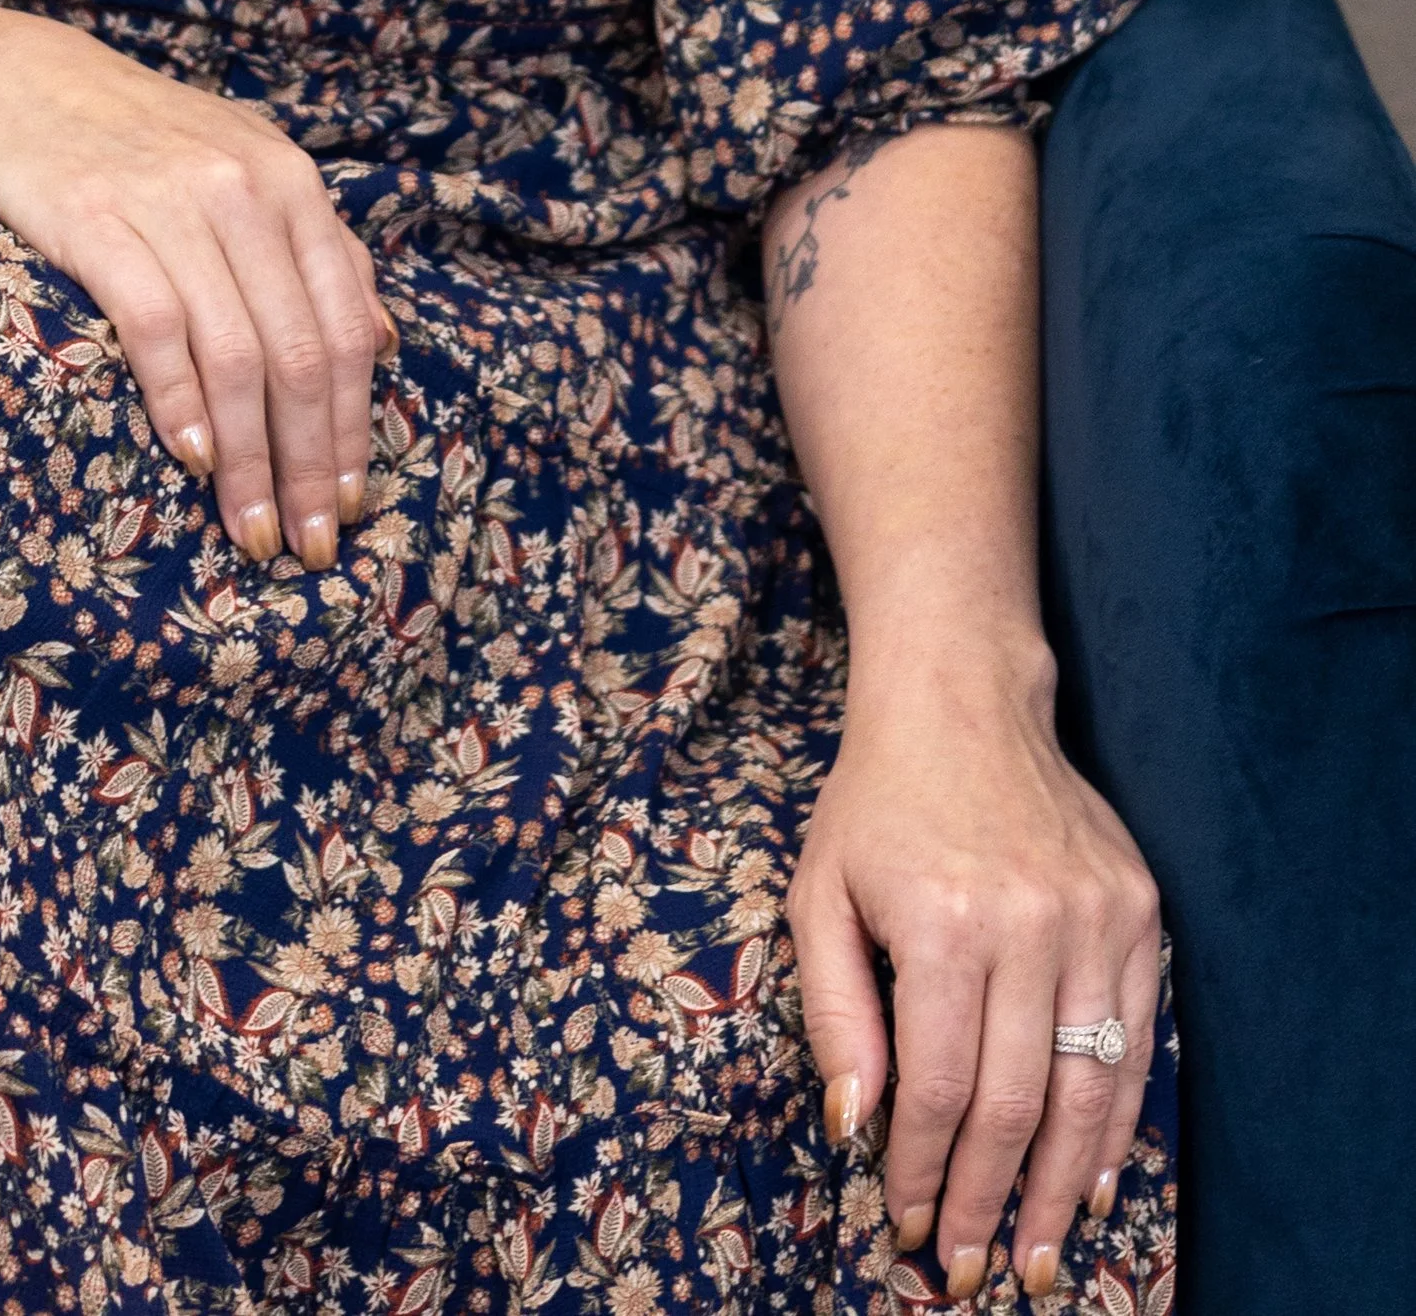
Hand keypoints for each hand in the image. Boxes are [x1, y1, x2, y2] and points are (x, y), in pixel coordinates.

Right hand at [0, 11, 388, 568]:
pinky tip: (190, 459)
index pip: (346, 329)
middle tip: (309, 544)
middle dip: (311, 466)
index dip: (355, 429)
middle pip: (300, 356)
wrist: (17, 79)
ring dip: (249, 460)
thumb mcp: (246, 166)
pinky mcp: (96, 222)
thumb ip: (319, 246)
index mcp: (292, 183)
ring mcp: (171, 205)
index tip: (352, 504)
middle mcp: (244, 191)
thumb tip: (386, 340)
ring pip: (237, 356)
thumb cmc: (138, 136)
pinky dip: (180, 402)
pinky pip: (156, 328)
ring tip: (252, 530)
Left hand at [788, 639, 1159, 1299]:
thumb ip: (835, 1014)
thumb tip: (857, 1127)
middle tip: (973, 1268)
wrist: (963, 700)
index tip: (908, 1227)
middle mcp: (1030, 924)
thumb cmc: (876, 804)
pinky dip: (1118, 1121)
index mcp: (944, 922)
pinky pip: (1135, 1040)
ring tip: (1042, 1255)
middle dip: (993, 1202)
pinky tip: (1097, 1178)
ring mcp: (1096, 918)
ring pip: (1090, 1088)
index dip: (925, 1171)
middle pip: (1020, 1105)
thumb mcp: (819, 894)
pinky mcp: (1140, 912)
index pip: (942, 1088)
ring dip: (1065, 1187)